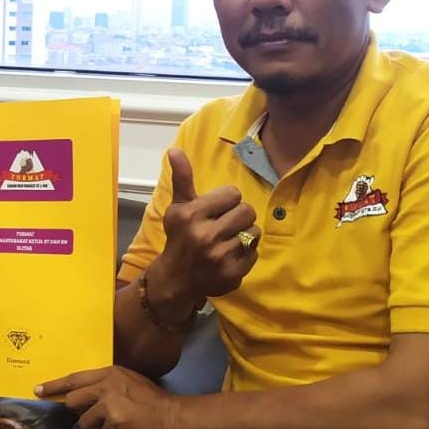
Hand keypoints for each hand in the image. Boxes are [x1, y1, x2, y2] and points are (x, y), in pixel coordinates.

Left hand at [35, 366, 179, 428]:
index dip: (55, 385)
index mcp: (110, 373)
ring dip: (99, 428)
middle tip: (96, 416)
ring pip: (85, 421)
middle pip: (73, 400)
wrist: (174, 417)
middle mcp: (106, 385)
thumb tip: (90, 398)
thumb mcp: (130, 383)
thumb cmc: (154, 401)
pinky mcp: (114, 422)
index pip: (75, 378)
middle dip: (80, 412)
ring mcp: (109, 403)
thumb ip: (109, 387)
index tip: (38, 389)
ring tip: (119, 425)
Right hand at [157, 148, 259, 298]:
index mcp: (191, 215)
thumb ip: (182, 178)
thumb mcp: (178, 207)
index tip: (215, 210)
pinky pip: (254, 252)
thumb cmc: (180, 237)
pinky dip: (246, 252)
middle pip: (247, 211)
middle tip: (225, 224)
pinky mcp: (232, 274)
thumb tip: (174, 150)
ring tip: (228, 239)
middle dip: (238, 215)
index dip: (226, 200)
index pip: (232, 194)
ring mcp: (220, 257)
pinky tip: (230, 254)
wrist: (176, 279)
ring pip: (254, 231)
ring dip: (244, 233)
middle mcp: (205, 236)